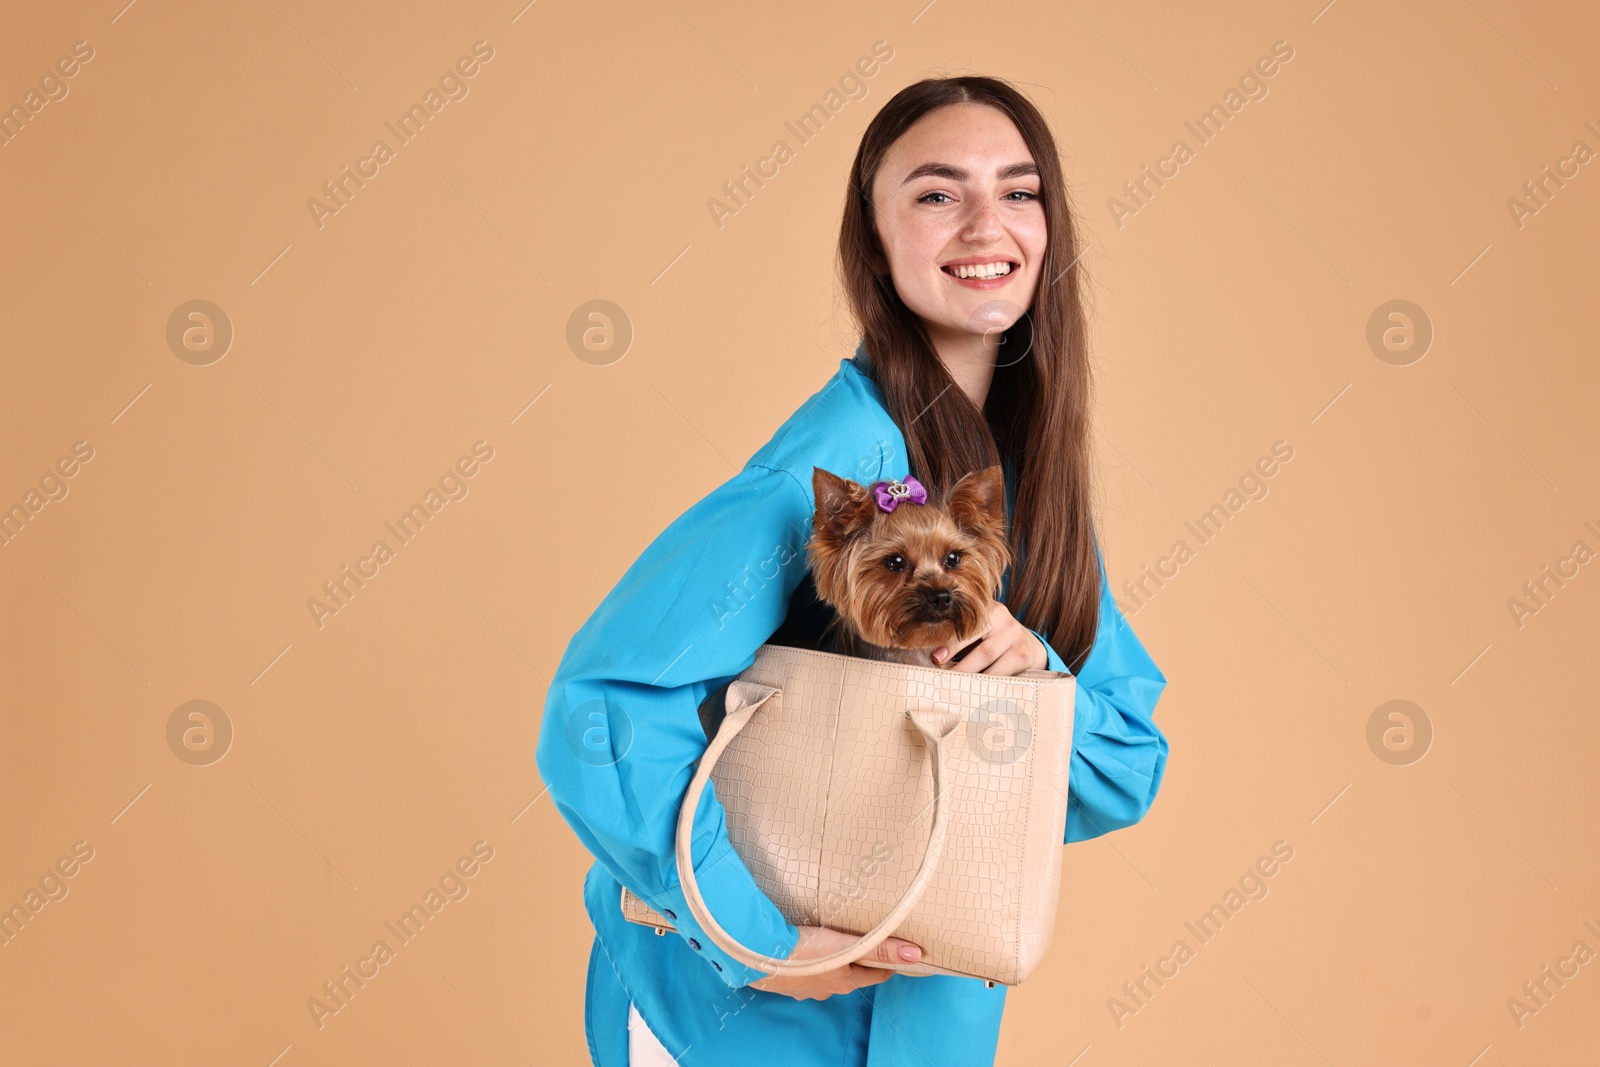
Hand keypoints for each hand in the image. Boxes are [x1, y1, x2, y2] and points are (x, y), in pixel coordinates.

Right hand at [749, 926, 924, 999]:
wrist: (756, 954)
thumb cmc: (803, 950)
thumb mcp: (845, 946)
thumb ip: (880, 948)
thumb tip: (916, 954)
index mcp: (845, 981)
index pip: (877, 974)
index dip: (889, 962)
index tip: (897, 949)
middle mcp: (827, 988)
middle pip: (852, 973)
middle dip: (861, 957)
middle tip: (867, 936)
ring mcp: (805, 987)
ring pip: (828, 972)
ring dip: (834, 958)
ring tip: (835, 938)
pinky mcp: (786, 979)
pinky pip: (806, 970)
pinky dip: (811, 960)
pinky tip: (806, 948)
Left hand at [933, 601, 1046, 674]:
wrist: (1028, 644)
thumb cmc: (992, 638)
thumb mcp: (979, 631)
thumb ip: (960, 637)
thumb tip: (934, 656)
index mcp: (986, 609)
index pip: (967, 625)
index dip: (951, 643)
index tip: (936, 659)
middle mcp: (1003, 619)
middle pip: (976, 642)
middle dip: (959, 663)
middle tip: (942, 676)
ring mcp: (1015, 637)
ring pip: (987, 657)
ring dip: (968, 674)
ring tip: (954, 684)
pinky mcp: (1022, 655)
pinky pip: (1000, 673)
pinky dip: (985, 682)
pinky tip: (974, 689)